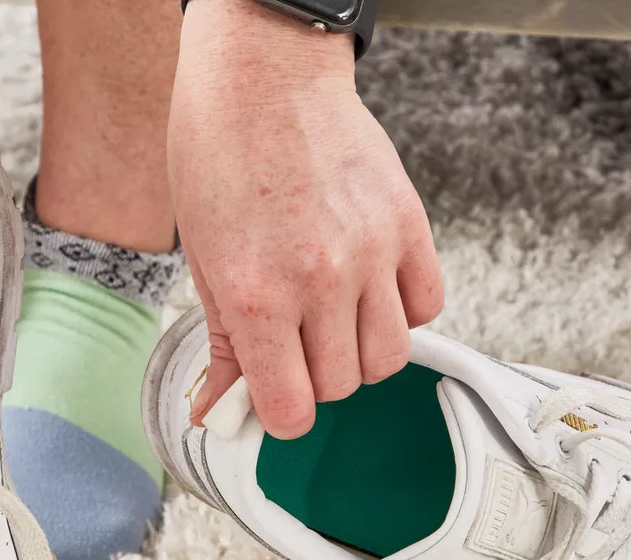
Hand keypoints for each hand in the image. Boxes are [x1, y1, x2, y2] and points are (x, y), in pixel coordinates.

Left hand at [169, 0, 443, 438]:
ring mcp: (370, 253)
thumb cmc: (220, 154)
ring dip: (361, 351)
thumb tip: (215, 409)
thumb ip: (222, 343)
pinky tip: (371, 288)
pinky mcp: (408, 225)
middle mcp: (318, 280)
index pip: (291, 410)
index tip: (277, 396)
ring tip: (335, 316)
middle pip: (340, 387)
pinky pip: (427, 306)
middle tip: (296, 340)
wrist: (264, 74)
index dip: (282, 413)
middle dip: (316, 376)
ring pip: (388, 358)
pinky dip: (403, 311)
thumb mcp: (203, 257)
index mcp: (255, 294)